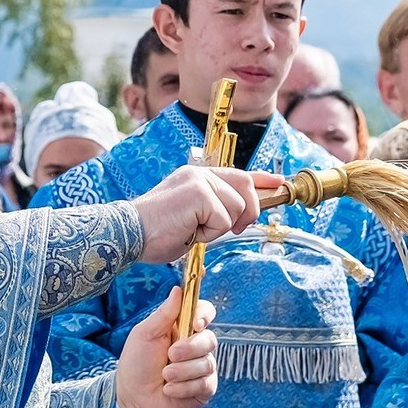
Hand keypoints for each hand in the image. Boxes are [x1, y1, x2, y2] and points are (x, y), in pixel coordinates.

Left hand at [116, 286, 218, 407]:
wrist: (132, 396)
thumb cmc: (137, 362)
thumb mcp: (145, 334)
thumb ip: (163, 314)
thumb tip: (178, 289)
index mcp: (183, 328)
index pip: (205, 312)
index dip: (205, 314)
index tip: (195, 323)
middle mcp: (196, 346)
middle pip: (210, 339)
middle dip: (189, 348)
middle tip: (170, 355)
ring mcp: (202, 368)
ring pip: (207, 363)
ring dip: (182, 371)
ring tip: (165, 375)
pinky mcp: (204, 389)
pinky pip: (205, 384)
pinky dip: (183, 388)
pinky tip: (169, 389)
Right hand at [131, 165, 263, 263]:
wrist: (129, 233)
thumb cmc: (156, 232)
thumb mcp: (191, 217)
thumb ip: (213, 210)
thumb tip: (238, 217)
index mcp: (196, 176)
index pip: (238, 173)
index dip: (262, 179)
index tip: (278, 182)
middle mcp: (199, 173)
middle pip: (245, 186)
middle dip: (248, 212)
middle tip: (231, 230)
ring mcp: (199, 181)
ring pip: (236, 208)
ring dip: (219, 228)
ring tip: (193, 230)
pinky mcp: (199, 194)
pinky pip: (223, 220)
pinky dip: (209, 234)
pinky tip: (188, 231)